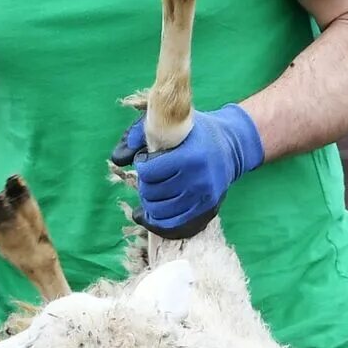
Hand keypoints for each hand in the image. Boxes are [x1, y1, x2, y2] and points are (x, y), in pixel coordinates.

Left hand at [111, 104, 263, 237]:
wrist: (231, 146)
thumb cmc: (196, 133)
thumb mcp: (171, 124)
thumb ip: (140, 134)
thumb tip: (117, 159)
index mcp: (190, 157)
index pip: (148, 172)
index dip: (141, 165)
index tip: (146, 159)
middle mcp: (198, 180)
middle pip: (151, 192)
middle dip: (144, 183)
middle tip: (151, 175)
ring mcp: (203, 198)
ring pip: (159, 211)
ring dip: (149, 201)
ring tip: (154, 189)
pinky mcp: (205, 210)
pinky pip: (172, 224)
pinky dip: (157, 219)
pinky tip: (152, 210)